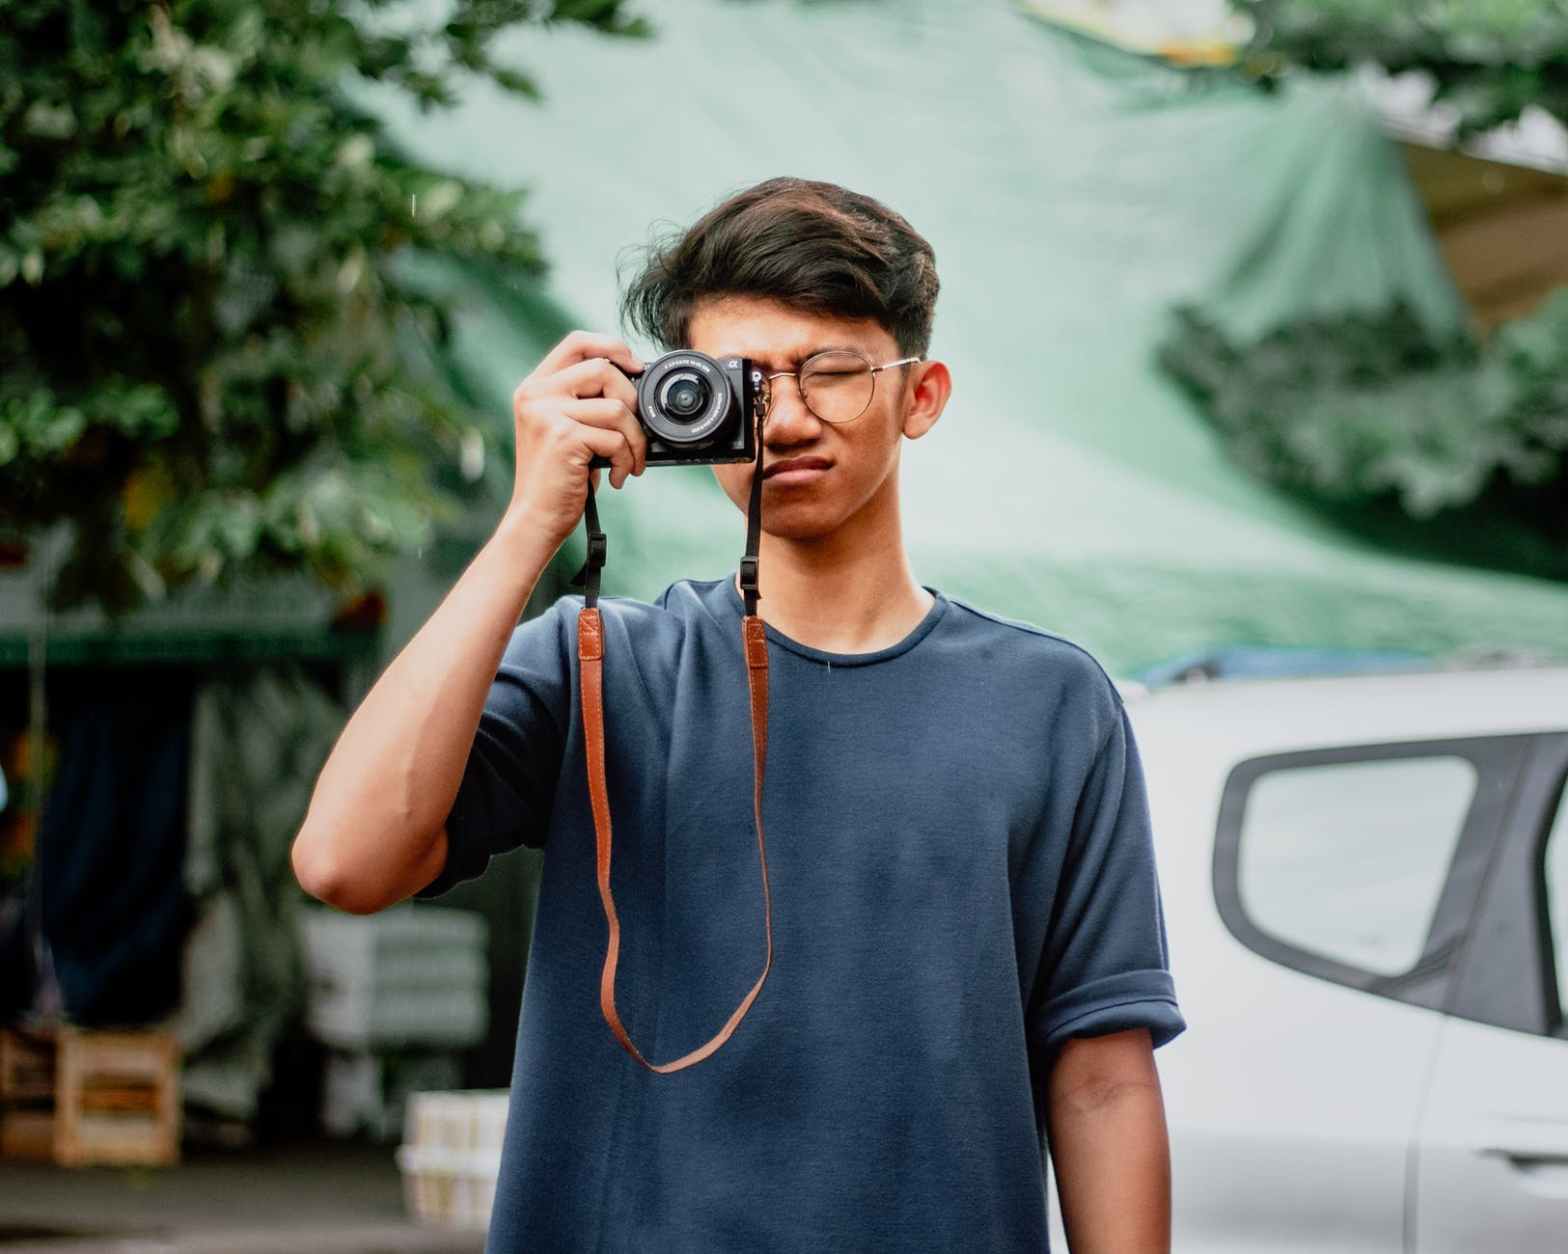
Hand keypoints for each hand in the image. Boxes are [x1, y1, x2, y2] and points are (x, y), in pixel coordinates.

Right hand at [505, 330, 649, 550]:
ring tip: (629, 462)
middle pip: (604, 369)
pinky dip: (627, 460)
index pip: (577, 343)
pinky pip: (616, 439)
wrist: (536, 517)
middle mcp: (536, 395)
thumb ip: (585, 402)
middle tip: (634, 432)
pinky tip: (618, 477)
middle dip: (632, 402)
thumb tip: (635, 383)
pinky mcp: (563, 437)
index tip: (636, 367)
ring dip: (635, 440)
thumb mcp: (564, 429)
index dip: (612, 347)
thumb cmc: (557, 478)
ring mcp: (547, 414)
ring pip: (617, 408)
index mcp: (535, 387)